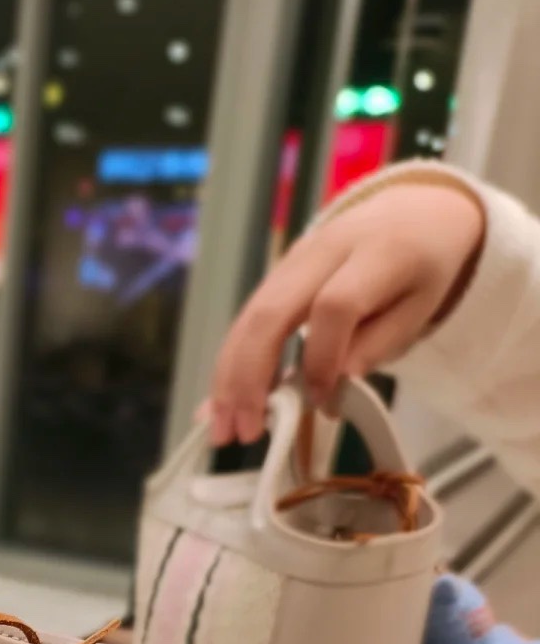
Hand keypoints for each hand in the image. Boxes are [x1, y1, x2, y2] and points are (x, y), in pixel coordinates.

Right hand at [208, 181, 483, 446]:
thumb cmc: (421, 267)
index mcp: (376, 252)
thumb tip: (335, 386)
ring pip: (248, 318)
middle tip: (244, 431)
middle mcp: (323, 251)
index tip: (322, 402)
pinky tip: (222, 403)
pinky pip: (246, 321)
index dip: (322, 359)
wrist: (411, 212)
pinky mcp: (276, 276)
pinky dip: (231, 365)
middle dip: (249, 378)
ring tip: (223, 428)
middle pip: (271, 312)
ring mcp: (292, 261)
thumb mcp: (421, 306)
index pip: (335, 306)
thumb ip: (379, 343)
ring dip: (228, 378)